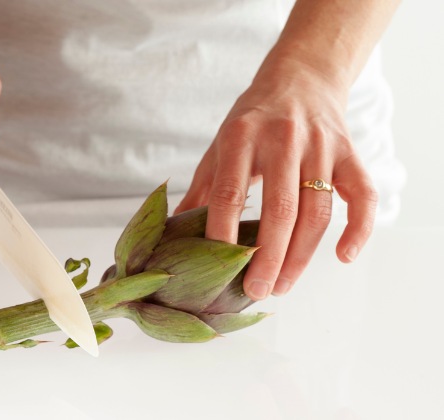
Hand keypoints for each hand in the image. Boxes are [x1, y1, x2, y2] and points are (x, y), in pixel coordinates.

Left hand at [176, 57, 377, 299]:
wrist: (301, 77)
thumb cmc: (252, 120)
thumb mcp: (219, 145)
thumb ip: (202, 188)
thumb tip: (174, 233)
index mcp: (241, 136)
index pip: (229, 191)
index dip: (222, 231)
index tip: (217, 268)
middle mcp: (283, 139)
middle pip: (280, 209)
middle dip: (267, 258)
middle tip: (256, 291)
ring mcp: (320, 146)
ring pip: (317, 210)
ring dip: (301, 255)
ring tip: (282, 285)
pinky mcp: (349, 153)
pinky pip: (362, 195)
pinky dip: (359, 228)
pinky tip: (342, 257)